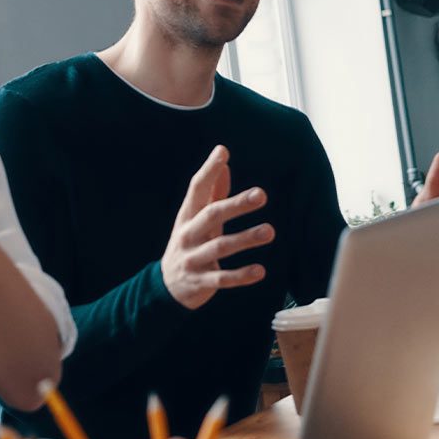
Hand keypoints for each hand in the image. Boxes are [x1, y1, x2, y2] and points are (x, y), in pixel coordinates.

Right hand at [161, 145, 273, 309]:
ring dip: (245, 239)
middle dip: (236, 205)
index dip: (208, 170)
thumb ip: (212, 192)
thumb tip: (224, 162)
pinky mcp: (201, 282)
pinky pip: (222, 278)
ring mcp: (193, 259)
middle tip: (262, 195)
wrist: (168, 287)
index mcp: (188, 216)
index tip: (223, 152)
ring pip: (220, 246)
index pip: (196, 189)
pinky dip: (241, 275)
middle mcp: (188, 235)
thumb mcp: (196, 219)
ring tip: (269, 231)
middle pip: (211, 215)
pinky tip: (260, 271)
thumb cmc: (190, 244)